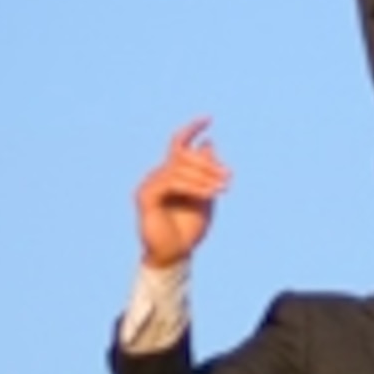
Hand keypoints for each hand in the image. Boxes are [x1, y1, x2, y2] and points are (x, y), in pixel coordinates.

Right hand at [136, 121, 230, 269]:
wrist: (175, 254)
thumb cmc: (188, 229)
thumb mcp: (205, 197)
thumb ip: (206, 173)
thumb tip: (209, 143)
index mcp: (173, 173)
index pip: (179, 144)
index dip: (191, 129)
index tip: (208, 118)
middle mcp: (159, 175)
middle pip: (183, 156)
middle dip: (208, 164)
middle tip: (228, 176)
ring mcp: (150, 184)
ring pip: (178, 169)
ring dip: (203, 177)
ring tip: (221, 188)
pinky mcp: (146, 196)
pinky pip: (171, 183)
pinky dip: (192, 187)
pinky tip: (207, 194)